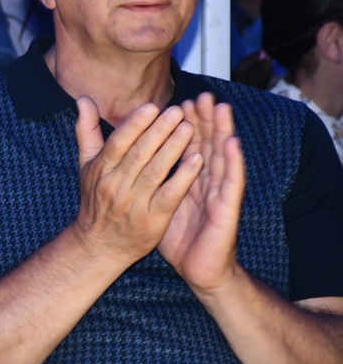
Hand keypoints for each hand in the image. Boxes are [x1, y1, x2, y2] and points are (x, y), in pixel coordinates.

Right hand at [70, 98, 202, 265]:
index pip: (118, 143)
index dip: (135, 125)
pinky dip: (183, 177)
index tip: (152, 107)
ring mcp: (133, 204)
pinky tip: (198, 160)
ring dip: (174, 149)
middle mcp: (115, 186)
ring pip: (156, 172)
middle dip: (159, 131)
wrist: (98, 245)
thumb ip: (87, 131)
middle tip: (177, 112)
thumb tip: (84, 99)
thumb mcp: (86, 165)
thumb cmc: (96, 200)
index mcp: (100, 171)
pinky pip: (169, 195)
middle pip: (139, 155)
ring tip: (189, 128)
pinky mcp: (152, 221)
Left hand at [157, 95, 245, 292]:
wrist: (197, 269)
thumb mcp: (156, 202)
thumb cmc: (176, 235)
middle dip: (203, 120)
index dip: (182, 125)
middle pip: (206, 145)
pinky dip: (232, 161)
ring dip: (222, 131)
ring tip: (220, 107)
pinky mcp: (228, 208)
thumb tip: (130, 158)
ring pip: (220, 157)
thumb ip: (146, 178)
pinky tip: (231, 143)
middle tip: (200, 94)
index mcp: (187, 180)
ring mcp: (218, 193)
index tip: (174, 101)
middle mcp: (205, 182)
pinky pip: (230, 182)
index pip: (186, 146)